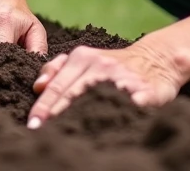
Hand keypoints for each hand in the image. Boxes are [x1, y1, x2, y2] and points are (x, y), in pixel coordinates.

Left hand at [26, 43, 182, 128]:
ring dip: (79, 115)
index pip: (58, 84)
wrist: (156, 59)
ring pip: (96, 98)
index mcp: (82, 57)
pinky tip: (104, 127)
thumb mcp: (84, 59)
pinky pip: (128, 103)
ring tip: (65, 132)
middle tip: (41, 131)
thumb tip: (38, 85)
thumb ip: (58, 69)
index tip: (33, 124)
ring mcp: (122, 77)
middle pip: (72, 92)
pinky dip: (117, 112)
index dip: (44, 106)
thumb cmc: (112, 65)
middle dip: (55, 113)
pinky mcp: (144, 90)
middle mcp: (100, 65)